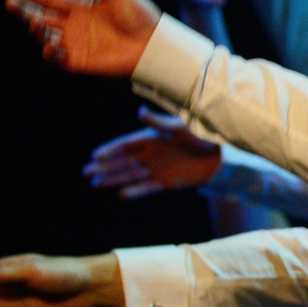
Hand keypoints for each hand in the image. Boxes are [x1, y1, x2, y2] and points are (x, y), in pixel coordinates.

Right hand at [5, 0, 160, 76]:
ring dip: (35, 30)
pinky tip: (50, 43)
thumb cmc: (139, 14)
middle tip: (10, 2)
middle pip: (40, 16)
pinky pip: (57, 60)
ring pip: (44, 37)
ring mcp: (75, 44)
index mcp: (81, 6)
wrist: (154, 42)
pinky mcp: (80, 62)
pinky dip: (50, 53)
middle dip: (23, 10)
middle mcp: (74, 25)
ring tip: (35, 21)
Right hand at [83, 107, 221, 197]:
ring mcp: (157, 169)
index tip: (94, 155)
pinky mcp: (167, 183)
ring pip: (131, 175)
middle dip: (105, 167)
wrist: (221, 155)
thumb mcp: (180, 127)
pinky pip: (147, 188)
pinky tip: (120, 194)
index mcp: (152, 139)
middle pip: (123, 162)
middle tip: (86, 172)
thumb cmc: (200, 136)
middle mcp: (151, 155)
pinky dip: (134, 192)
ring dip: (114, 179)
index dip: (110, 150)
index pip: (126, 145)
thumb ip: (158, 123)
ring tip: (95, 184)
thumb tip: (139, 112)